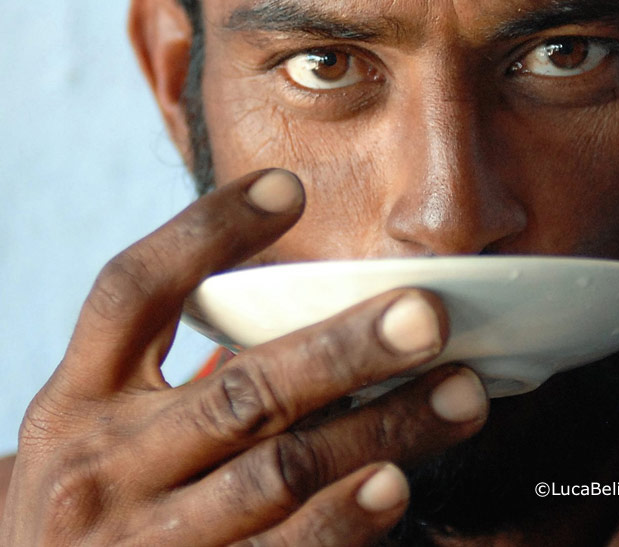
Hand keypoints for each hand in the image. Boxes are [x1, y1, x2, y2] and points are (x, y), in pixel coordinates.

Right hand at [0, 169, 487, 545]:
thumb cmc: (99, 503)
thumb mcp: (102, 433)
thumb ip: (176, 379)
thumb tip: (318, 311)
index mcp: (78, 402)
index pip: (133, 293)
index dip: (206, 233)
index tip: (290, 186)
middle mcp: (102, 467)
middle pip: (239, 389)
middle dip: (344, 348)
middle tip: (429, 314)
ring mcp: (143, 541)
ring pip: (280, 470)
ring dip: (380, 427)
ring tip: (460, 394)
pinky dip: (342, 519)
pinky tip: (395, 485)